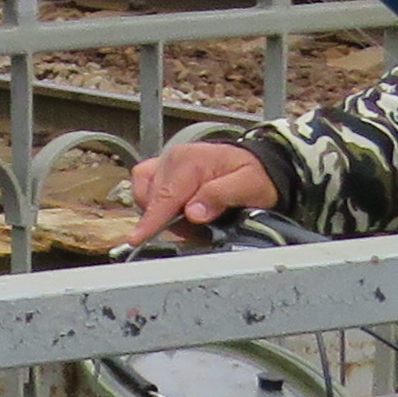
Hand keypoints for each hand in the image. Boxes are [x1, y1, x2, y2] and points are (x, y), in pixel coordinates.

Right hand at [123, 142, 278, 242]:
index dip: (151, 220)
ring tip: (190, 218)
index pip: (165, 196)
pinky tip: (173, 209)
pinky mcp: (162, 169)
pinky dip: (153, 202)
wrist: (259, 164)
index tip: (138, 238)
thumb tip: (192, 213)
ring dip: (161, 212)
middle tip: (199, 229)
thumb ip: (220, 196)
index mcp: (191, 161)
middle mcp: (173, 158)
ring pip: (145, 195)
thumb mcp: (249, 185)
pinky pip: (144, 187)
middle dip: (168, 221)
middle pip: (152, 199)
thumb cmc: (255, 174)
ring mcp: (166, 163)